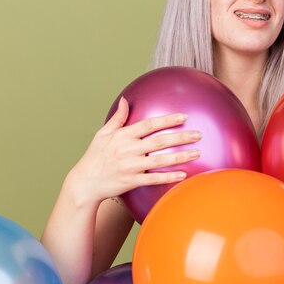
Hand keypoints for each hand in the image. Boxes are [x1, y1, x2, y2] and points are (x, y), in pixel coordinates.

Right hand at [65, 96, 201, 206]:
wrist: (84, 183)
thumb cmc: (94, 157)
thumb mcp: (102, 134)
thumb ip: (118, 118)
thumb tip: (125, 100)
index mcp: (122, 136)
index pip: (149, 125)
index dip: (167, 120)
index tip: (184, 117)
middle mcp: (127, 149)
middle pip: (159, 141)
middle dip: (181, 137)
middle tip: (198, 134)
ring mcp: (130, 166)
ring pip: (160, 160)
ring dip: (180, 156)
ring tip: (197, 153)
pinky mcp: (131, 181)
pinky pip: (153, 178)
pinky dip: (168, 176)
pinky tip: (183, 174)